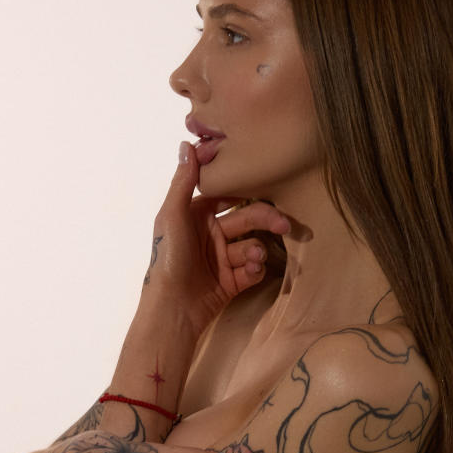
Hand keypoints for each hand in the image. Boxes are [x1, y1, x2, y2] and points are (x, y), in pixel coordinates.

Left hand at [142, 140, 290, 335]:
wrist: (173, 308)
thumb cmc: (167, 258)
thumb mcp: (172, 215)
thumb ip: (183, 181)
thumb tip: (187, 144)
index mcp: (195, 214)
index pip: (226, 194)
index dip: (245, 188)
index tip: (267, 181)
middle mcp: (210, 233)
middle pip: (246, 219)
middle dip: (266, 220)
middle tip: (285, 225)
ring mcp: (222, 258)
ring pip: (252, 245)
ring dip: (257, 250)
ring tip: (254, 259)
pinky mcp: (232, 281)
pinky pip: (253, 269)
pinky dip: (254, 269)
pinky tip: (249, 273)